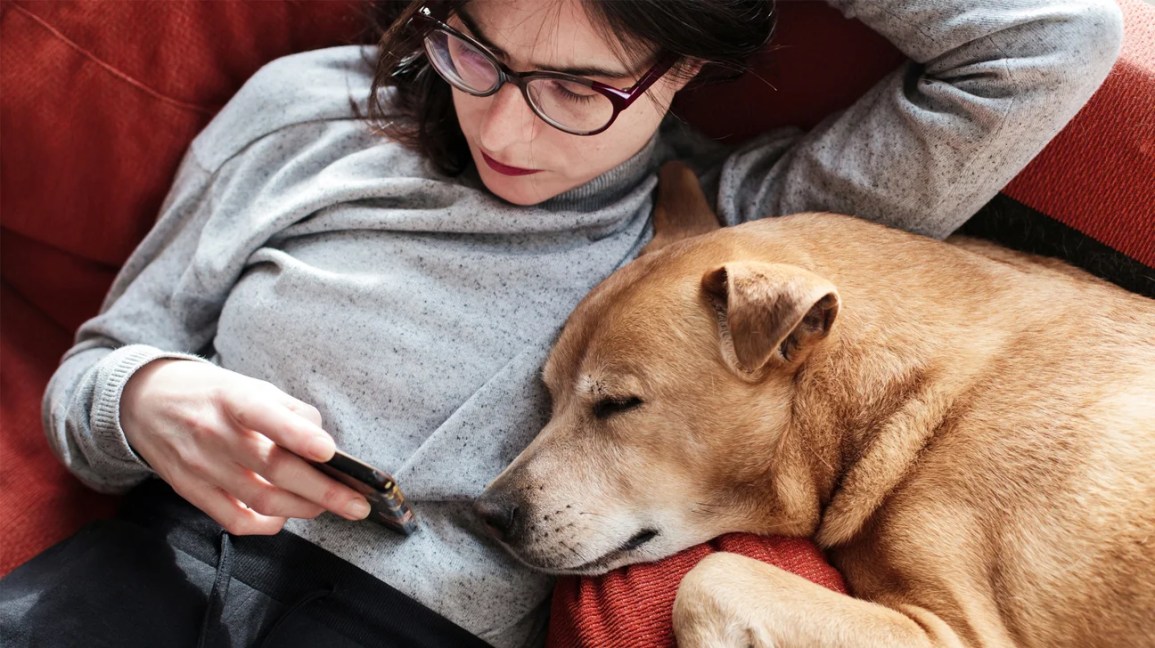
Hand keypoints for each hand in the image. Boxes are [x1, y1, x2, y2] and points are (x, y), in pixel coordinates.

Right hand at [120, 359, 370, 534]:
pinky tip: (285, 516)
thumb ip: (290, 411)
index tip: (330, 452)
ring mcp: (201, 466)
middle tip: (358, 503)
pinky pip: (235, 520)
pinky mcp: (191, 492)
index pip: (266, 416)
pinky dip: (267, 525)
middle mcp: (214, 433)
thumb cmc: (211, 394)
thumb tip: (324, 444)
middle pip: (275, 469)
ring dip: (304, 508)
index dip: (298, 435)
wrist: (144, 402)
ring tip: (330, 506)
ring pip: (262, 499)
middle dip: (324, 491)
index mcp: (232, 398)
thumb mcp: (250, 385)